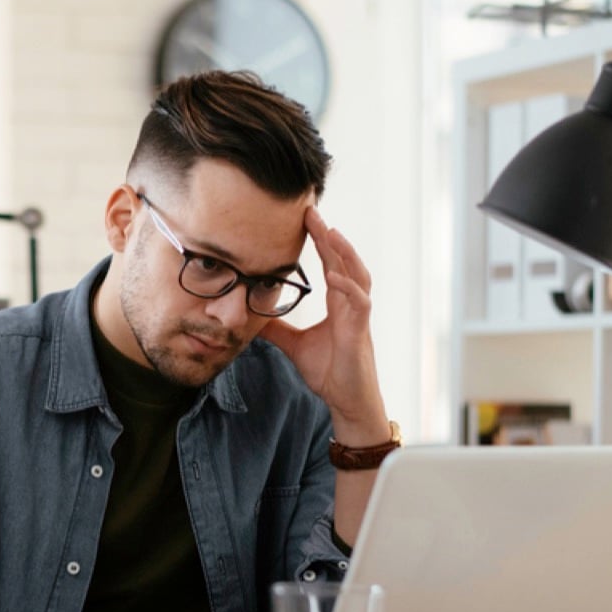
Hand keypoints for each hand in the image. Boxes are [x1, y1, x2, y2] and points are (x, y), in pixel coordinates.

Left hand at [256, 207, 387, 441]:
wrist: (346, 400)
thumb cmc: (330, 372)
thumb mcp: (294, 345)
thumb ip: (276, 329)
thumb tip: (251, 317)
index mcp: (338, 302)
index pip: (329, 263)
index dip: (319, 240)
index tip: (304, 218)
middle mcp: (351, 303)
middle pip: (342, 260)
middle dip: (328, 235)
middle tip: (311, 211)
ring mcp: (358, 315)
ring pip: (356, 274)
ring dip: (343, 253)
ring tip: (329, 232)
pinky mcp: (360, 331)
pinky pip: (359, 303)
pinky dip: (348, 287)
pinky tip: (334, 275)